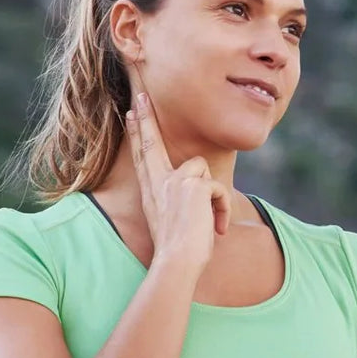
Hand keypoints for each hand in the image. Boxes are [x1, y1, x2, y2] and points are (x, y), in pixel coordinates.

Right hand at [125, 92, 230, 276]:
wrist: (177, 261)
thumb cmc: (179, 250)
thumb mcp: (173, 221)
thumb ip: (180, 199)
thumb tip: (198, 184)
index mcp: (152, 191)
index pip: (143, 156)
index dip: (138, 134)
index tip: (132, 113)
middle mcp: (158, 183)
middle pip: (151, 143)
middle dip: (147, 118)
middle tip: (141, 96)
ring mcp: (174, 181)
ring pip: (202, 170)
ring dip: (214, 197)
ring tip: (210, 222)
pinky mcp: (193, 184)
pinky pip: (218, 188)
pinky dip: (223, 208)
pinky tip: (216, 227)